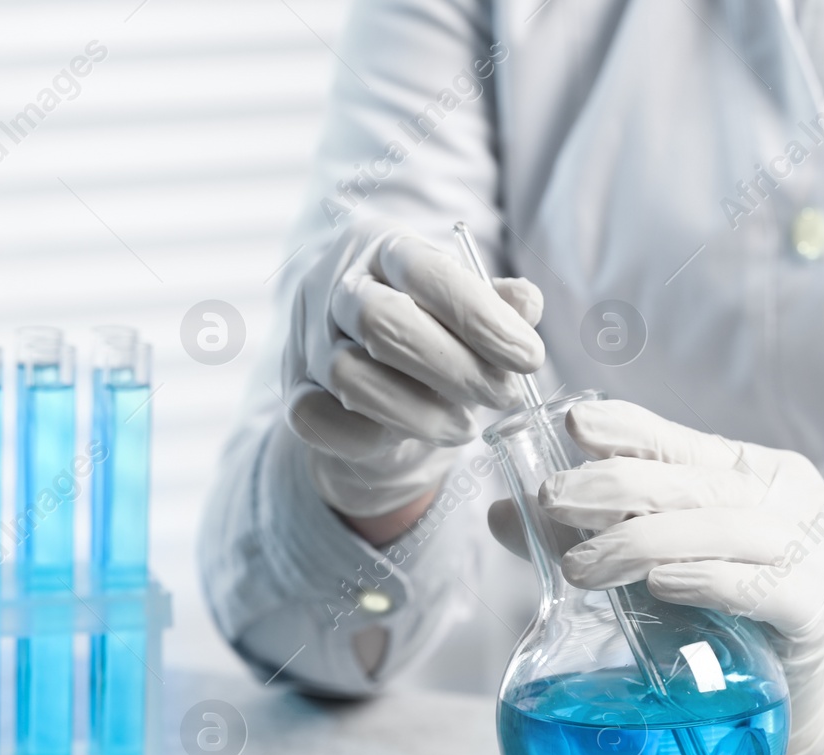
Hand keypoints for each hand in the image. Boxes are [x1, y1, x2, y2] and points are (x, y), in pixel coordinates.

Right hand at [282, 219, 544, 517]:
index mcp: (386, 248)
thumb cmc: (432, 330)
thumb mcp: (471, 308)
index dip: (481, 317)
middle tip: (503, 397)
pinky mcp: (294, 395)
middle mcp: (338, 286)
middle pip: (383, 321)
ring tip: (465, 426)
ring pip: (351, 376)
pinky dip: (372, 436)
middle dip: (454, 368)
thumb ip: (501, 305)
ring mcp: (309, 341)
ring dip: (420, 412)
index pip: (428, 272)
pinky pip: (320, 420)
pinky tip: (411, 437)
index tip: (529, 358)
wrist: (373, 376)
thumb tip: (525, 304)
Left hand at [528, 399, 823, 754]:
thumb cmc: (725, 614)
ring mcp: (814, 552)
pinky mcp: (817, 610)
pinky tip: (661, 585)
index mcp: (754, 471)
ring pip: (726, 529)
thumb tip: (501, 514)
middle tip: (551, 499)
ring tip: (581, 565)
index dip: (632, 429)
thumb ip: (591, 535)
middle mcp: (791, 499)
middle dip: (617, 485)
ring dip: (645, 541)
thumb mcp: (662, 562)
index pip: (685, 440)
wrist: (801, 693)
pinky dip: (706, 581)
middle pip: (697, 482)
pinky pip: (761, 588)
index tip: (576, 424)